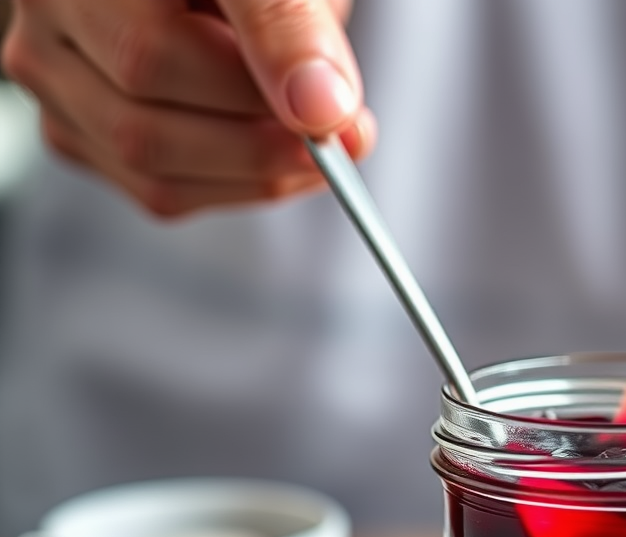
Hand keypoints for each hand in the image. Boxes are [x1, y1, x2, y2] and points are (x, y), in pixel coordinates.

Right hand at [1, 0, 376, 217]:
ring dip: (257, 176)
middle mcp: (46, 21)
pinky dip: (234, 187)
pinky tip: (272, 154)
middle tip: (345, 142)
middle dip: (264, 149)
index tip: (339, 118)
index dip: (252, 99)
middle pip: (147, 129)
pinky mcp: (77, 135)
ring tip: (319, 149)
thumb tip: (319, 110)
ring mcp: (53, 84)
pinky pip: (160, 193)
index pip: (152, 56)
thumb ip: (286, 24)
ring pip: (154, 174)